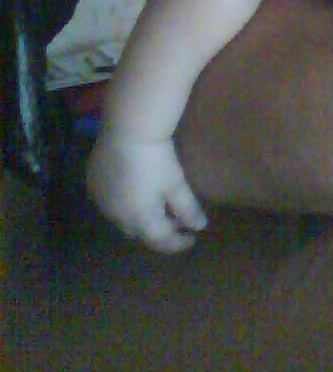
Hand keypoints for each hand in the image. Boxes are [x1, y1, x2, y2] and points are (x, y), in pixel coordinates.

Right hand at [87, 133, 207, 254]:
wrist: (128, 128)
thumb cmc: (156, 158)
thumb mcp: (175, 183)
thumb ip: (187, 208)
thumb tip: (200, 226)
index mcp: (138, 219)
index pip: (159, 241)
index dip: (177, 243)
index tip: (192, 239)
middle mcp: (115, 216)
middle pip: (139, 232)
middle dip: (158, 230)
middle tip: (176, 221)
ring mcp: (101, 200)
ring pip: (122, 218)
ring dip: (140, 217)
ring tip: (159, 206)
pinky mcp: (93, 183)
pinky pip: (110, 202)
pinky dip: (125, 203)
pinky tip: (137, 190)